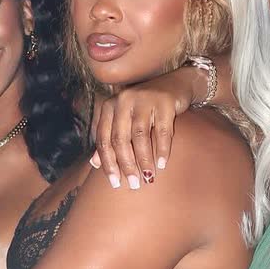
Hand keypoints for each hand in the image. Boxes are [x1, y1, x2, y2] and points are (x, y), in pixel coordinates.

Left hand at [89, 66, 201, 188]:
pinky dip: (162, 149)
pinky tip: (162, 163)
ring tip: (149, 178)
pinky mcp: (164, 101)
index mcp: (109, 106)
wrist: (175, 84)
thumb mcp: (125, 120)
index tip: (114, 183)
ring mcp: (144, 99)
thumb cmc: (146, 107)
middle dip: (126, 165)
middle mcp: (123, 101)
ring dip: (144, 160)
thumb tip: (94, 164)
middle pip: (120, 139)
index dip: (107, 163)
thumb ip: (109, 139)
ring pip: (139, 136)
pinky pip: (162, 130)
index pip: (103, 139)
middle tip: (134, 184)